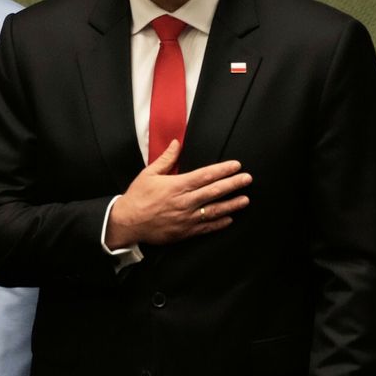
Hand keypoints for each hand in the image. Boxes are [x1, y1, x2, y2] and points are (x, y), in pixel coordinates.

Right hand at [106, 140, 250, 248]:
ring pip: (214, 211)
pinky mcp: (184, 232)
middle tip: (247, 179)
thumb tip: (176, 143)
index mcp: (176, 186)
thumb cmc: (137, 197)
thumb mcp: (149, 174)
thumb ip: (166, 159)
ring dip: (231, 205)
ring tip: (245, 200)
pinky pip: (206, 228)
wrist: (127, 223)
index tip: (236, 165)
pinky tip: (229, 219)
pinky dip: (219, 223)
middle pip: (214, 192)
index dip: (222, 170)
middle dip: (233, 184)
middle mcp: (184, 202)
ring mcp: (186, 218)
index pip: (205, 175)